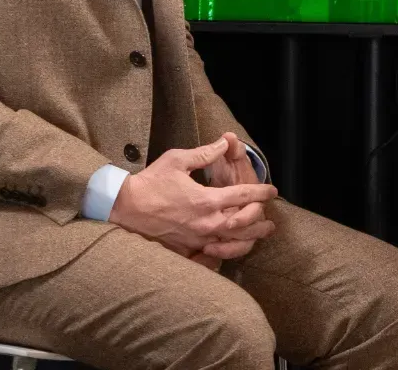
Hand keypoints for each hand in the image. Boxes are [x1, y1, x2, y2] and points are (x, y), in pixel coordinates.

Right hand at [108, 138, 278, 260]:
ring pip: (230, 242)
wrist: (125, 207)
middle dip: (259, 221)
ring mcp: (196, 238)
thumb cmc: (151, 182)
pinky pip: (211, 254)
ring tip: (259, 237)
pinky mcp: (186, 248)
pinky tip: (231, 248)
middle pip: (243, 225)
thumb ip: (205, 153)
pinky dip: (225, 252)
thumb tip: (225, 142)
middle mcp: (205, 222)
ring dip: (248, 239)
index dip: (261, 192)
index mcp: (206, 199)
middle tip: (270, 220)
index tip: (272, 191)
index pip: (242, 196)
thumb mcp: (178, 160)